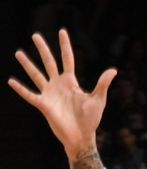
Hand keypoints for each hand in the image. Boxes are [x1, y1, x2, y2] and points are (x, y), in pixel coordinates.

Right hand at [8, 29, 116, 158]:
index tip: (62, 31)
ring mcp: (50, 94)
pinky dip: (21, 89)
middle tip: (36, 35)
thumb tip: (113, 70)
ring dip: (28, 65)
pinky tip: (11, 81)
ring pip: (36, 75)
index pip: (67, 59)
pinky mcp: (44, 105)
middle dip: (43, 49)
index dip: (65, 46)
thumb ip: (103, 84)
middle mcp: (58, 85)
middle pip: (49, 62)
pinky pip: (30, 95)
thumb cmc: (91, 119)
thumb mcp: (98, 99)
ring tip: (18, 53)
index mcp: (71, 82)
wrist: (82, 136)